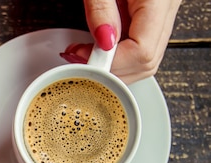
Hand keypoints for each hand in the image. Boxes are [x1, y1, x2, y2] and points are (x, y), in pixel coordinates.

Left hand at [61, 0, 180, 83]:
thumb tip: (103, 43)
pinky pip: (140, 45)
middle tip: (79, 61)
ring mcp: (162, 13)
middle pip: (147, 61)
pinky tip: (96, 48)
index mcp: (159, 0)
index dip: (111, 64)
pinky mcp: (152, 14)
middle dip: (112, 70)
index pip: (142, 51)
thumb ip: (101, 10)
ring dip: (114, 66)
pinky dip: (118, 54)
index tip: (83, 60)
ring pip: (145, 57)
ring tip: (84, 55)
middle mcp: (167, 7)